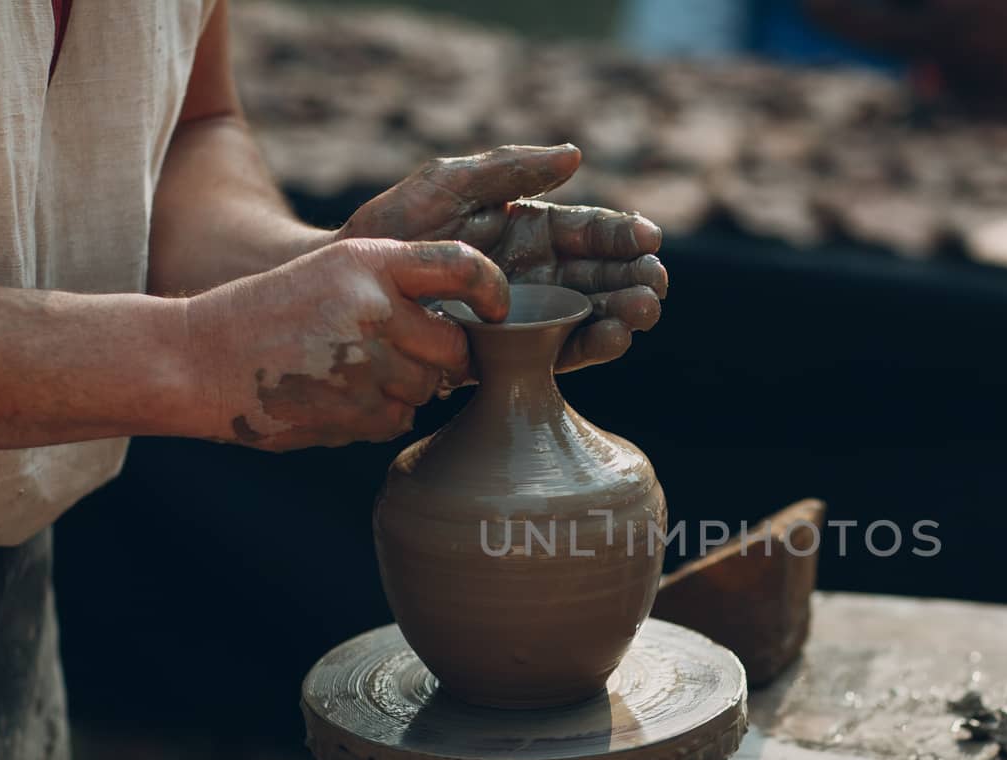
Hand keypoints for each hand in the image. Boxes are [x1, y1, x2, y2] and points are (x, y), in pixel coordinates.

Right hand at [184, 238, 506, 450]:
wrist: (196, 359)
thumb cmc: (273, 318)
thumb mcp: (332, 276)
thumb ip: (397, 291)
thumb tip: (471, 339)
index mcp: (369, 260)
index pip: (462, 265)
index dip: (492, 291)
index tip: (498, 311)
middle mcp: (372, 305)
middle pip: (454, 346)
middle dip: (438, 359)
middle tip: (393, 356)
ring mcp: (365, 361)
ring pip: (427, 389)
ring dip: (401, 389)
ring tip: (345, 373)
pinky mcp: (356, 410)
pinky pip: (398, 420)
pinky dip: (375, 416)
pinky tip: (331, 398)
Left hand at [337, 144, 665, 374]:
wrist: (351, 291)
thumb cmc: (393, 230)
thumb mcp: (447, 185)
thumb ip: (509, 170)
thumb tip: (575, 156)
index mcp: (532, 230)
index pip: (591, 231)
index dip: (623, 234)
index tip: (648, 238)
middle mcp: (540, 275)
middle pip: (603, 276)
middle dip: (636, 278)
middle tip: (654, 283)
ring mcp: (531, 318)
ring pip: (593, 315)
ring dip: (625, 314)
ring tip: (642, 312)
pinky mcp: (516, 356)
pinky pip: (564, 353)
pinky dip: (593, 347)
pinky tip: (614, 338)